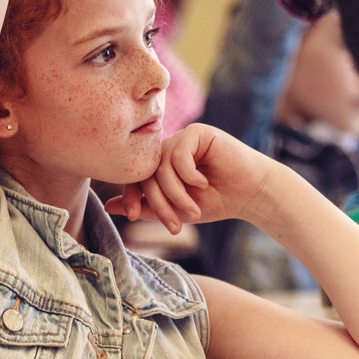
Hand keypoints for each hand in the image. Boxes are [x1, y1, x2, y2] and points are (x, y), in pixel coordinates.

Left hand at [103, 123, 275, 232]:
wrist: (250, 194)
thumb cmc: (216, 201)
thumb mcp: (176, 209)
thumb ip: (145, 206)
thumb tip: (109, 206)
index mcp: (161, 164)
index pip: (135, 175)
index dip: (130, 194)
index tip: (132, 215)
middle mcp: (169, 148)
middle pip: (147, 173)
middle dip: (160, 204)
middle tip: (176, 225)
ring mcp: (183, 139)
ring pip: (162, 166)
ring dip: (176, 194)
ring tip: (194, 211)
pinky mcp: (198, 132)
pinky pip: (179, 154)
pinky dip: (188, 175)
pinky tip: (203, 183)